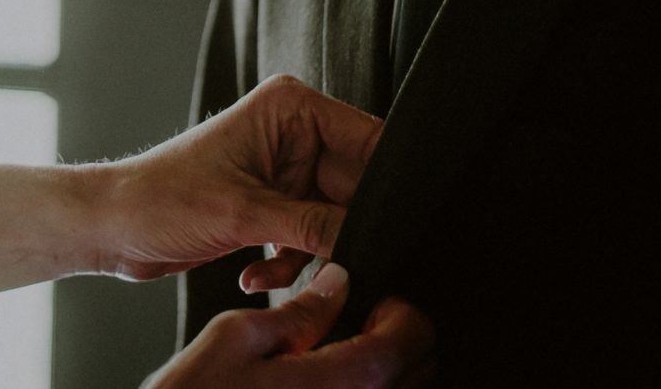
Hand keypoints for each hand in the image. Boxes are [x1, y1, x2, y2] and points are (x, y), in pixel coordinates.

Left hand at [90, 74, 380, 280]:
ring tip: (275, 269)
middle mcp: (292, 133)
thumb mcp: (246, 216)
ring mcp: (283, 170)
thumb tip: (369, 238)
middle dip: (342, 231)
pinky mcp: (273, 204)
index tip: (393, 225)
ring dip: (309, 254)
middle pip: (356, 187)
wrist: (114, 226)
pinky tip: (254, 276)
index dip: (386, 183)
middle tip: (333, 261)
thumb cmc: (160, 198)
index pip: (368, 139)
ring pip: (333, 220)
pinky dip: (288, 263)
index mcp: (290, 109)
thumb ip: (316, 227)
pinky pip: (308, 237)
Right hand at [140, 264, 434, 387]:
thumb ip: (300, 310)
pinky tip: (325, 380)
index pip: (414, 333)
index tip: (369, 298)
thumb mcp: (238, 336)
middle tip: (352, 322)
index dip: (396, 306)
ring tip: (337, 353)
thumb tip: (337, 282)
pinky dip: (364, 387)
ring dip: (384, 368)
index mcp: (344, 381)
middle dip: (395, 337)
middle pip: (422, 368)